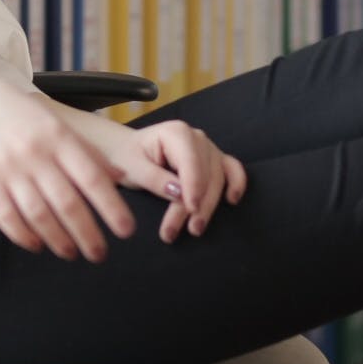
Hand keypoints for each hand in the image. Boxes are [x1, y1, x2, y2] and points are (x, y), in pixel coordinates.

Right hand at [0, 65, 183, 260]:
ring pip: (39, 214)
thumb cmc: (15, 111)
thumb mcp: (54, 121)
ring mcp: (8, 167)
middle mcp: (36, 153)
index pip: (93, 178)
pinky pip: (7, 216)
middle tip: (100, 255)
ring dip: (58, 240)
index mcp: (59, 136)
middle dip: (88, 234)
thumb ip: (86, 149)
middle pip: (68, 203)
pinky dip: (24, 235)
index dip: (112, 208)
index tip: (126, 231)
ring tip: (71, 254)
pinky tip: (37, 245)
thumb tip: (119, 177)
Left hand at [133, 119, 247, 240]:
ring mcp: (207, 148)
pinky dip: (236, 183)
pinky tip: (233, 200)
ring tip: (196, 229)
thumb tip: (178, 193)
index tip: (191, 209)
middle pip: (207, 172)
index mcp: (176, 133)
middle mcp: (197, 137)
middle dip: (199, 204)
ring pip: (218, 177)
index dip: (193, 186)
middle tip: (189, 230)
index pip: (191, 161)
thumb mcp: (132, 168)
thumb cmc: (127, 158)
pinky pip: (231, 169)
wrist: (126, 152)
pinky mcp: (213, 160)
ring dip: (211, 204)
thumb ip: (155, 179)